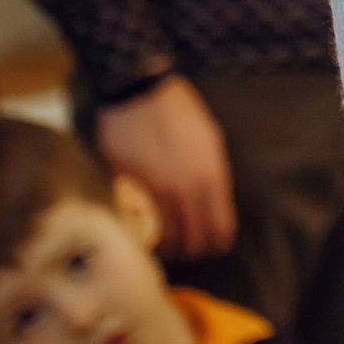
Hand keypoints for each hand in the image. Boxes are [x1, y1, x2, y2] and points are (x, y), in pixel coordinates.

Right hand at [94, 75, 235, 260]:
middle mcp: (182, 191)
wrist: (140, 94)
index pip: (219, 230)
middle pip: (191, 242)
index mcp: (209, 178)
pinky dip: (142, 230)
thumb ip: (214, 179)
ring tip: (168, 241)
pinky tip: (145, 226)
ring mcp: (152, 192)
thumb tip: (213, 208)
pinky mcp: (125, 190)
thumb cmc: (181, 115)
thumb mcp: (211, 143)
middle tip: (190, 246)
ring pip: (163, 239)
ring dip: (167, 244)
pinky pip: (135, 223)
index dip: (218, 243)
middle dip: (193, 248)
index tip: (214, 244)